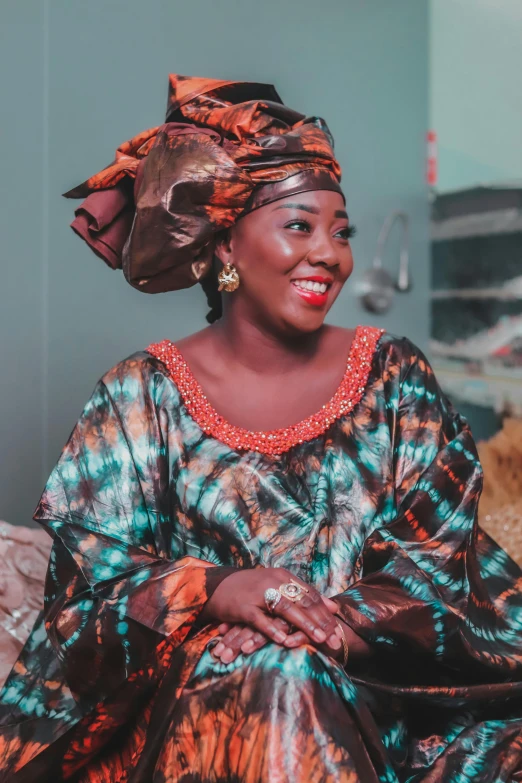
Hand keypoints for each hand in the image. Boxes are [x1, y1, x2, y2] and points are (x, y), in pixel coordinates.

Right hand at [202, 567, 341, 656]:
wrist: (217, 586)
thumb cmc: (251, 589)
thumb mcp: (278, 587)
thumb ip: (303, 595)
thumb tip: (332, 606)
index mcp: (284, 577)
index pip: (311, 596)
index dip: (326, 614)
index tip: (340, 630)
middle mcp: (274, 582)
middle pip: (303, 602)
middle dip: (322, 622)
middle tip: (336, 639)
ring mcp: (259, 594)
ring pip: (286, 610)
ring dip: (304, 625)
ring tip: (319, 639)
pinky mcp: (245, 607)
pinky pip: (261, 620)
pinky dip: (273, 630)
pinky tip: (285, 641)